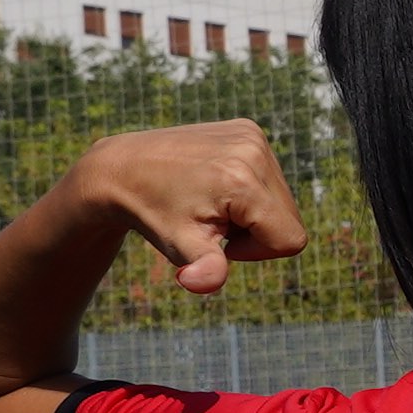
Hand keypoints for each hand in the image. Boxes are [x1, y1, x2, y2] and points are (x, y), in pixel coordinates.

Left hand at [66, 124, 312, 293]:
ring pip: (282, 199)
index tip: (220, 241)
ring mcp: (252, 135)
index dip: (257, 252)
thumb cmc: (152, 212)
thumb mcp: (179, 245)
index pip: (290, 239)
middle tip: (213, 223)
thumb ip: (204, 269)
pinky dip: (249, 190)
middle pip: (289, 219)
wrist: (122, 168)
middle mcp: (253, 150)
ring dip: (253, 213)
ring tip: (212, 203)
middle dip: (256, 232)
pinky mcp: (247, 129)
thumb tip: (199, 283)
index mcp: (242, 181)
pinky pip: (270, 176)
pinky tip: (216, 186)